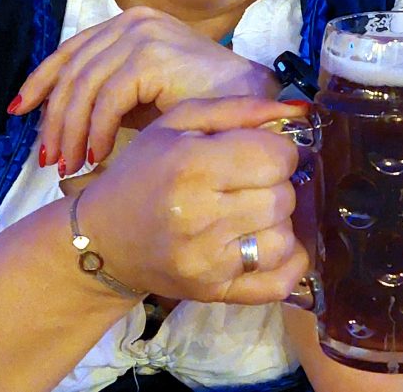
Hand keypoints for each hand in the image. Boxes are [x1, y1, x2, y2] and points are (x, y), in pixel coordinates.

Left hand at [9, 6, 280, 174]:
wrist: (253, 103)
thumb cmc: (203, 104)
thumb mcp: (143, 96)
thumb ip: (106, 96)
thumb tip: (58, 121)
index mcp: (129, 24)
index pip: (71, 50)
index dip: (41, 81)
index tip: (20, 112)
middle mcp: (133, 22)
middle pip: (72, 71)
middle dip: (54, 118)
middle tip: (49, 158)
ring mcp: (142, 35)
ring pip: (84, 87)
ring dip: (71, 131)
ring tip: (69, 164)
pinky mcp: (152, 55)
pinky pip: (108, 99)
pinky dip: (96, 130)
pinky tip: (97, 154)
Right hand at [73, 97, 309, 303]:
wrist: (103, 241)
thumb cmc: (143, 173)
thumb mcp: (178, 125)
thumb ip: (238, 109)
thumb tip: (298, 111)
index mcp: (192, 166)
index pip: (277, 158)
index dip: (278, 151)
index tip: (260, 154)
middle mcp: (200, 217)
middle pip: (283, 197)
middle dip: (275, 185)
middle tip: (250, 184)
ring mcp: (208, 262)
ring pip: (284, 239)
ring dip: (276, 223)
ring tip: (250, 214)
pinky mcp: (214, 293)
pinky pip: (279, 284)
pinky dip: (285, 264)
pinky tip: (264, 245)